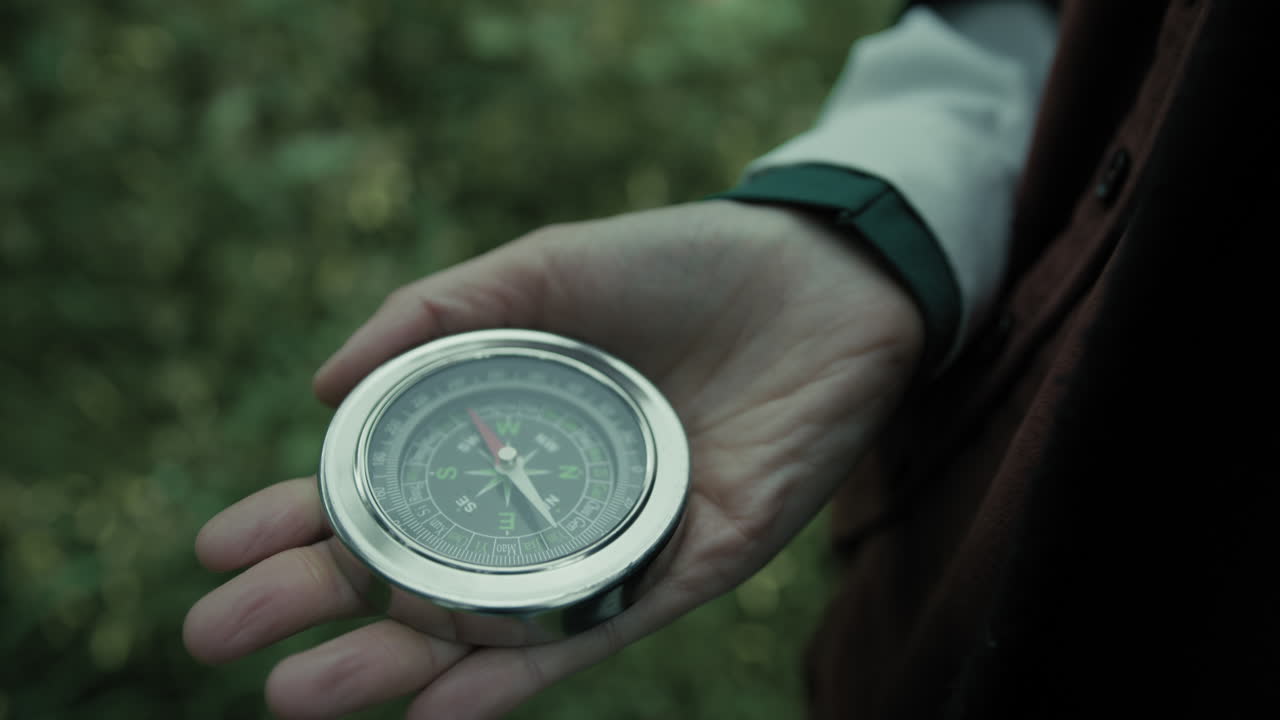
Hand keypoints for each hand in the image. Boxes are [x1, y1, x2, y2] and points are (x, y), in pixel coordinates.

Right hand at [183, 200, 923, 718]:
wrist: (823, 279)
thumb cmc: (680, 265)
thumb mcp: (542, 268)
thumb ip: (436, 315)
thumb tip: (318, 387)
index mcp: (500, 432)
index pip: (380, 492)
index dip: (294, 520)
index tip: (213, 552)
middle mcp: (542, 500)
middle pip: (416, 571)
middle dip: (316, 609)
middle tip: (221, 643)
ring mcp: (609, 542)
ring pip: (488, 623)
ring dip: (396, 666)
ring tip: (300, 697)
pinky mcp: (686, 567)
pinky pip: (595, 632)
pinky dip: (518, 674)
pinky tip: (440, 708)